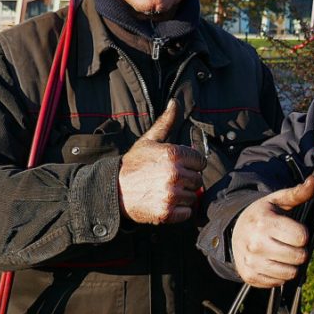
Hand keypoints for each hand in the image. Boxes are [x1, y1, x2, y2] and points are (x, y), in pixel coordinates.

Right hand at [118, 99, 205, 224]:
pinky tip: (165, 203)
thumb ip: (166, 122)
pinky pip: (187, 212)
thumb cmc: (133, 164)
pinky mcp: (167, 212)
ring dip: (183, 196)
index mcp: (173, 154)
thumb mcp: (149, 140)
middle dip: (187, 180)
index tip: (178, 166)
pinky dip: (179, 211)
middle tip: (169, 180)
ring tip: (165, 191)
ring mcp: (171, 194)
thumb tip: (176, 102)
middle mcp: (174, 173)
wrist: (113, 190)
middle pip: (198, 179)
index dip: (190, 164)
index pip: (200, 161)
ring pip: (193, 196)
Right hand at [231, 176, 313, 287]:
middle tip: (291, 243)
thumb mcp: (278, 200)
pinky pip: (279, 283)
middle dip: (300, 250)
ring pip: (291, 273)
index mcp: (264, 222)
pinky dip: (280, 274)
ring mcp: (251, 262)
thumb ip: (298, 192)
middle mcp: (256, 244)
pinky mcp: (249, 277)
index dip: (303, 234)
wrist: (234, 230)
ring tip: (283, 253)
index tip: (295, 230)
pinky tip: (273, 262)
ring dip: (292, 264)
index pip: (301, 237)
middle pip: (299, 257)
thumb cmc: (262, 215)